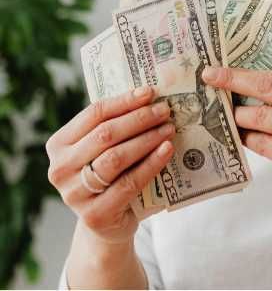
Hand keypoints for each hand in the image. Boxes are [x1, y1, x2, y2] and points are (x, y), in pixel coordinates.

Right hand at [45, 86, 175, 244]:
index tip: (150, 92)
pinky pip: (129, 183)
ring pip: (115, 158)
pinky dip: (151, 164)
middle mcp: (59, 169)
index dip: (123, 101)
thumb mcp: (103, 152)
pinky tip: (167, 150)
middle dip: (139, 119)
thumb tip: (150, 97)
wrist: (107, 224)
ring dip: (146, 139)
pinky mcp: (94, 214)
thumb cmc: (110, 178)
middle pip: (105, 135)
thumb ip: (116, 129)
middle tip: (165, 110)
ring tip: (169, 129)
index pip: (93, 115)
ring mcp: (74, 194)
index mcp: (58, 145)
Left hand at [202, 67, 271, 222]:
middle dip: (232, 84)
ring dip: (240, 120)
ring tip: (232, 120)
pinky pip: (261, 144)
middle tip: (209, 80)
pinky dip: (249, 141)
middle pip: (266, 89)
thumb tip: (252, 87)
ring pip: (258, 118)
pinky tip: (244, 139)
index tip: (217, 69)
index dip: (244, 73)